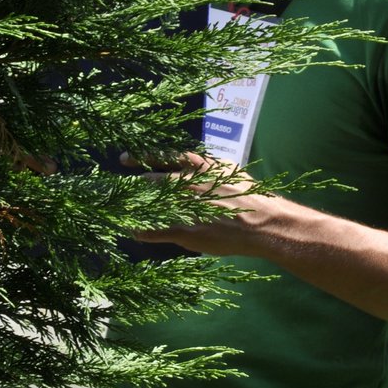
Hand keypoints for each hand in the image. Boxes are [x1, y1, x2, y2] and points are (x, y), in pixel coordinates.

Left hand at [126, 150, 276, 255]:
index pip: (163, 156)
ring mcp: (184, 207)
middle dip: (135, 185)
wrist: (263, 223)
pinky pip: (153, 230)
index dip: (141, 157)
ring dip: (135, 207)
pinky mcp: (184, 229)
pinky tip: (133, 231)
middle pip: (151, 181)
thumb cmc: (251, 197)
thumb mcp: (231, 172)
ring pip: (149, 205)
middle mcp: (188, 183)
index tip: (125, 159)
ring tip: (124, 209)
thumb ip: (209, 168)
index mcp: (200, 167)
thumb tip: (194, 165)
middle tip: (123, 189)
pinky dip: (141, 230)